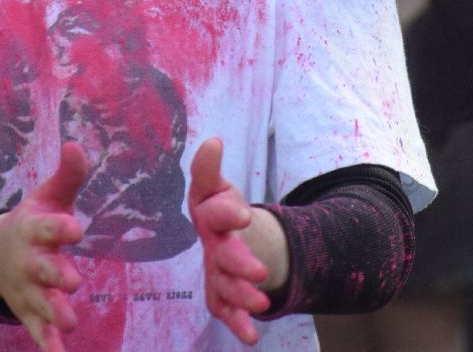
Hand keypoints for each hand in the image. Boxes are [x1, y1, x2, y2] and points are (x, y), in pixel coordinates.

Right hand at [0, 141, 87, 350]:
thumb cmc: (34, 221)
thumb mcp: (48, 196)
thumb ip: (68, 175)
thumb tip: (76, 143)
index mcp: (34, 229)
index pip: (47, 228)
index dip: (60, 228)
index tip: (76, 228)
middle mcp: (29, 261)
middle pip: (42, 270)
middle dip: (55, 276)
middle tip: (72, 280)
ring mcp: (27, 289)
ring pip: (40, 303)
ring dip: (54, 313)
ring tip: (70, 323)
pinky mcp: (29, 311)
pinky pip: (37, 330)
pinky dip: (47, 344)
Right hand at [188, 138, 282, 344]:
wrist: (226, 239)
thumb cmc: (220, 211)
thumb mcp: (216, 188)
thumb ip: (209, 169)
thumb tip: (212, 140)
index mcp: (210, 215)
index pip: (214, 212)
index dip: (227, 213)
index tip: (244, 214)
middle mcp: (210, 245)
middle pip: (223, 255)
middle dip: (239, 264)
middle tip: (260, 272)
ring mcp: (215, 271)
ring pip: (225, 286)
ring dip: (242, 296)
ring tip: (263, 305)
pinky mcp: (221, 294)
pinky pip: (227, 310)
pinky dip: (237, 324)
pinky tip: (251, 337)